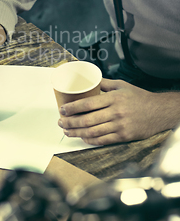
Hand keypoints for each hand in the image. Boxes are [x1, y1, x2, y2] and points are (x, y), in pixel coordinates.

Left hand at [58, 78, 176, 145]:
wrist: (159, 112)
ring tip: (67, 130)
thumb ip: (103, 84)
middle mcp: (116, 112)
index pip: (88, 104)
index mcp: (114, 98)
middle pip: (87, 120)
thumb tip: (87, 80)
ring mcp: (120, 126)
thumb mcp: (121, 85)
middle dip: (70, 122)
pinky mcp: (124, 136)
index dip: (72, 108)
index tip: (63, 109)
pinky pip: (103, 140)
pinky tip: (82, 137)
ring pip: (93, 132)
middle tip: (60, 121)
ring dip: (77, 133)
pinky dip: (90, 140)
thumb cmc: (139, 97)